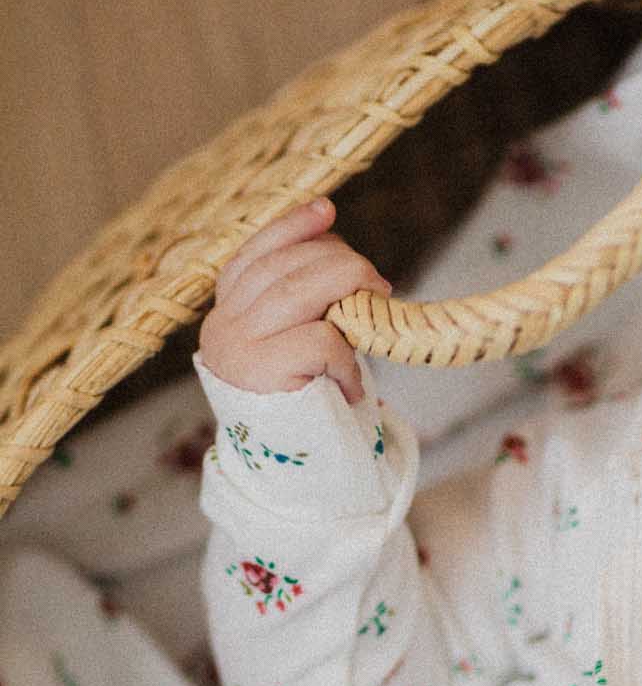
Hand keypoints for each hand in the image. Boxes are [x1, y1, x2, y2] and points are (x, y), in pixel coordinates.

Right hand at [198, 198, 390, 403]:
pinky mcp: (263, 374)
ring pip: (299, 293)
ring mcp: (238, 349)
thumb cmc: (303, 404)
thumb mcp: (294, 346)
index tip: (327, 209)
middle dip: (336, 261)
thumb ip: (303, 303)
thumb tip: (339, 253)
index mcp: (226, 313)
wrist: (296, 476)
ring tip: (375, 305)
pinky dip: (348, 356)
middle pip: (283, 268)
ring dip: (347, 291)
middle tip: (375, 280)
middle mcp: (223, 327)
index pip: (254, 255)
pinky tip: (354, 382)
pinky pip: (319, 341)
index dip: (290, 228)